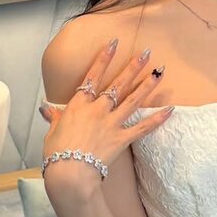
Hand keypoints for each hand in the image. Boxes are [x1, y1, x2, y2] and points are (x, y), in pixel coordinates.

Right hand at [39, 40, 174, 199]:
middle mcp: (97, 109)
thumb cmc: (57, 153)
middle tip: (147, 52)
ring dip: (147, 85)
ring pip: (133, 100)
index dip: (104, 58)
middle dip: (134, 66)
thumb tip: (46, 108)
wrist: (69, 173)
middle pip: (118, 84)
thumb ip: (54, 117)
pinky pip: (143, 127)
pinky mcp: (122, 138)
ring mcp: (111, 123)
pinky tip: (170, 109)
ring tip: (160, 72)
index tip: (114, 44)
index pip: (93, 76)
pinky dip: (157, 119)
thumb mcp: (52, 132)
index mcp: (79, 105)